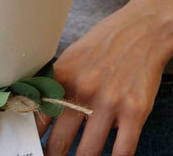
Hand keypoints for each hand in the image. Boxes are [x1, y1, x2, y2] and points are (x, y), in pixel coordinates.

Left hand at [42, 0, 172, 155]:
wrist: (143, 29)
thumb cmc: (104, 44)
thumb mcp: (71, 58)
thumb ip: (55, 85)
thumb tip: (37, 113)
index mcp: (63, 76)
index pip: (37, 117)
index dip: (31, 139)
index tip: (29, 148)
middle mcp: (83, 90)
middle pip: (59, 143)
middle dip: (53, 155)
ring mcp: (110, 103)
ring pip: (88, 153)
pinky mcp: (135, 112)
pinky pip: (122, 152)